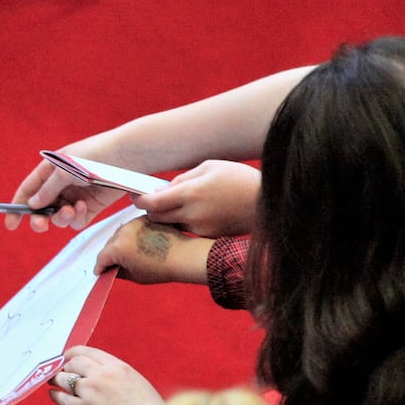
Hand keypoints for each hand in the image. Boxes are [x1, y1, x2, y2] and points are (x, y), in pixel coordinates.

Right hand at [6, 136, 128, 232]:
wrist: (127, 157)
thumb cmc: (95, 156)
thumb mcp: (66, 169)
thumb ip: (48, 189)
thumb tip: (33, 204)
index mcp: (51, 170)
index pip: (29, 190)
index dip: (17, 206)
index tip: (10, 224)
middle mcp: (61, 184)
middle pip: (42, 208)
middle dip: (39, 218)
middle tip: (41, 225)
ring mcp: (76, 196)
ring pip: (59, 217)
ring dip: (61, 217)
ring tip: (70, 210)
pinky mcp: (91, 206)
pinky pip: (76, 220)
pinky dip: (76, 218)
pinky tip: (83, 207)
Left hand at [48, 346, 162, 404]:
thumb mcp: (134, 382)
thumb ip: (114, 373)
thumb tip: (92, 370)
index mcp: (117, 367)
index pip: (87, 351)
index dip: (73, 353)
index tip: (67, 356)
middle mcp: (102, 376)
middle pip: (73, 363)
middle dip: (66, 367)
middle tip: (63, 371)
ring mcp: (91, 392)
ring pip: (65, 379)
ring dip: (58, 379)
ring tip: (55, 381)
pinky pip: (62, 398)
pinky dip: (56, 395)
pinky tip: (55, 395)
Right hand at [95, 218, 214, 284]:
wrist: (183, 256)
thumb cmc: (162, 269)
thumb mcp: (135, 276)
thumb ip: (119, 272)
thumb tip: (112, 269)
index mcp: (118, 248)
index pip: (102, 258)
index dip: (100, 267)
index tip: (100, 271)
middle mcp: (123, 231)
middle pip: (109, 244)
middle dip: (109, 254)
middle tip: (113, 264)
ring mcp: (134, 222)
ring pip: (120, 233)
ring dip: (120, 243)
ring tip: (127, 254)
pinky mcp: (145, 218)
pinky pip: (132, 227)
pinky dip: (132, 235)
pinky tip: (138, 244)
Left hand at [131, 160, 259, 236]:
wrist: (267, 203)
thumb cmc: (239, 179)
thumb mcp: (210, 167)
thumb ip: (183, 179)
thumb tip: (164, 190)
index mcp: (191, 193)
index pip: (152, 203)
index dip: (140, 200)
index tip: (136, 196)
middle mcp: (193, 214)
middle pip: (157, 217)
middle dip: (152, 210)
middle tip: (155, 200)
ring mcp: (201, 229)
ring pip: (172, 225)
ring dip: (170, 217)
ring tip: (183, 204)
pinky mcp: (209, 237)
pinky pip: (189, 230)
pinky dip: (187, 223)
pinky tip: (199, 213)